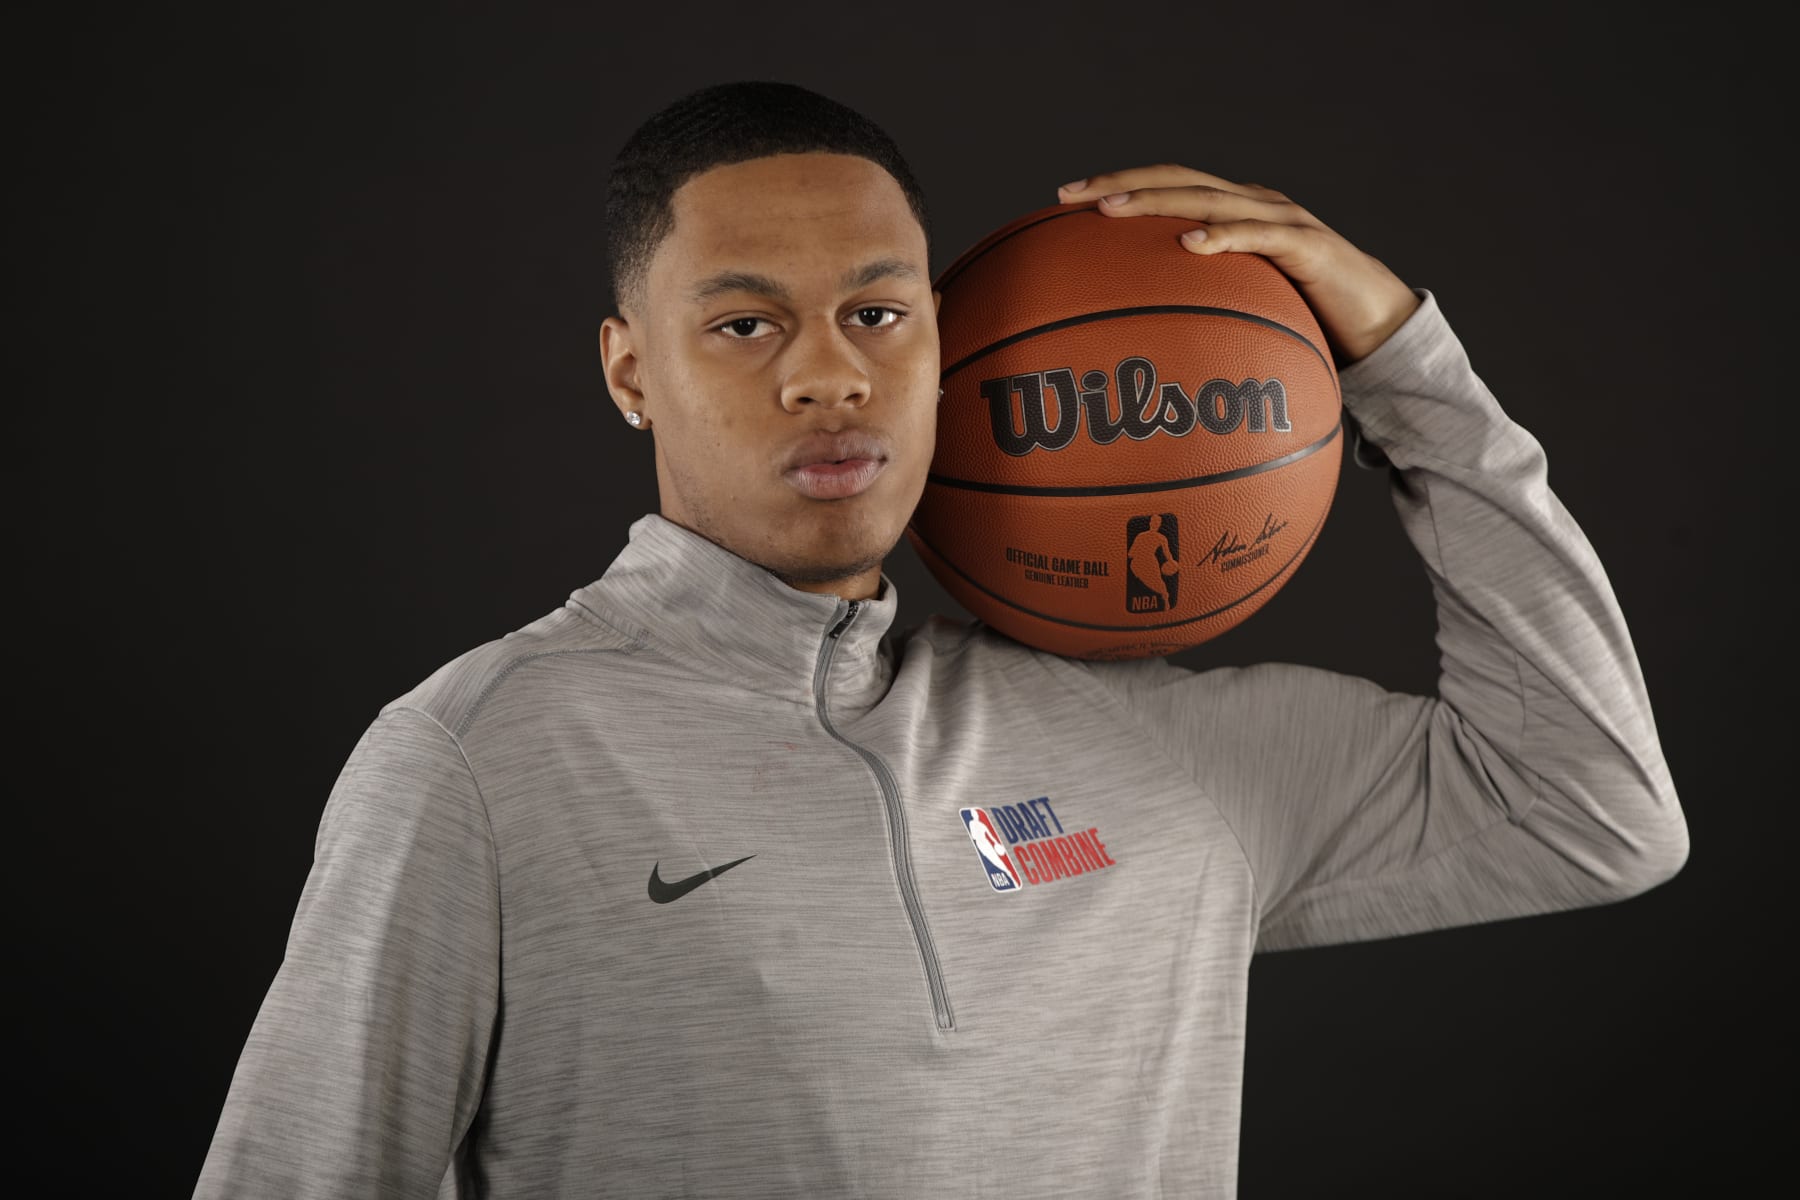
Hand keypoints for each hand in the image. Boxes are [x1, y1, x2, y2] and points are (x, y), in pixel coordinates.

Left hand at [1057, 165, 1421, 367]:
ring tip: (1112, 209)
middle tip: (1068, 197)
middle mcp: (1254, 204)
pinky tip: (1190, 244)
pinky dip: (1224, 235)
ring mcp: (1281, 220)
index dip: (1118, 183)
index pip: (1168, 184)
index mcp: (1234, 212)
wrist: (1378, 328)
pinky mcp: (1308, 246)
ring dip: (1157, 201)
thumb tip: (1134, 342)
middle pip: (1178, 179)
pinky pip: (1260, 236)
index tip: (1062, 199)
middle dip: (1121, 184)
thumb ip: (1196, 310)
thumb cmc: (1304, 322)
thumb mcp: (1240, 311)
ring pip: (1210, 198)